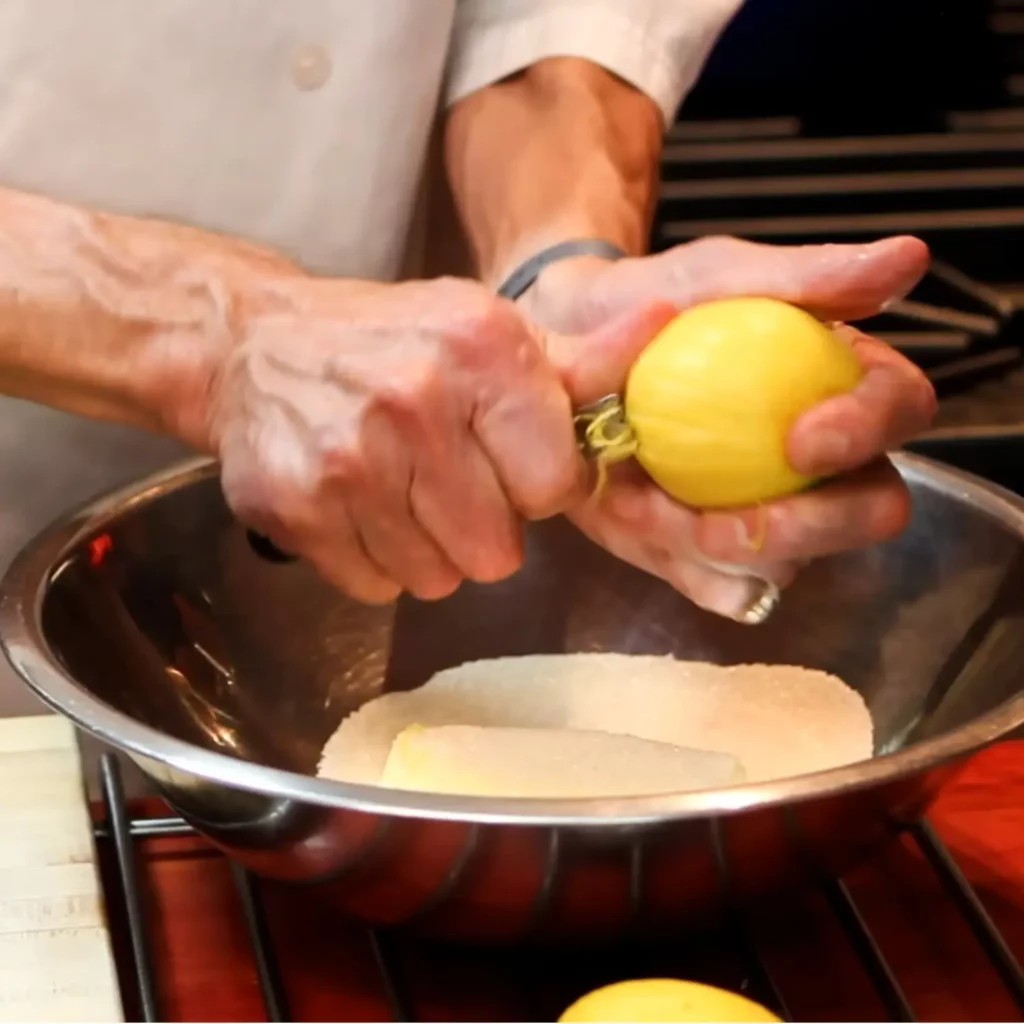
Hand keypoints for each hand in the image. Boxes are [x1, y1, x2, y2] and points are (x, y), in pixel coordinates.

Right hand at [196, 275, 593, 603]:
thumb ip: (582, 357)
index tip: (505, 462)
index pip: (555, 489)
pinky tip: (355, 504)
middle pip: (498, 552)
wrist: (257, 344)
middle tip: (443, 477)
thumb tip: (670, 325)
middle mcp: (415, 398)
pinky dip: (372, 558)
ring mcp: (349, 457)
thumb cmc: (392, 343)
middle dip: (479, 526)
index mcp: (481, 348)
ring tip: (395, 486)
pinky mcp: (296, 505)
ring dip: (425, 547)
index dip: (534, 487)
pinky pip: (375, 587)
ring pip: (436, 578)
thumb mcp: (488, 334)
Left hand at [523, 236, 936, 621]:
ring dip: (726, 551)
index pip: (900, 410)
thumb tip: (910, 257)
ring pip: (793, 565)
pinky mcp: (713, 555)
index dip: (868, 432)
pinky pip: (728, 590)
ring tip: (643, 504)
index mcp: (843, 386)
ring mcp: (771, 514)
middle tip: (723, 513)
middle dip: (811, 526)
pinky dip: (689, 572)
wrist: (565, 345)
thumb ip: (805, 275)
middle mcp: (825, 462)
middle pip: (870, 510)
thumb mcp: (715, 277)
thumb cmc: (649, 301)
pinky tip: (640, 525)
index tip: (801, 437)